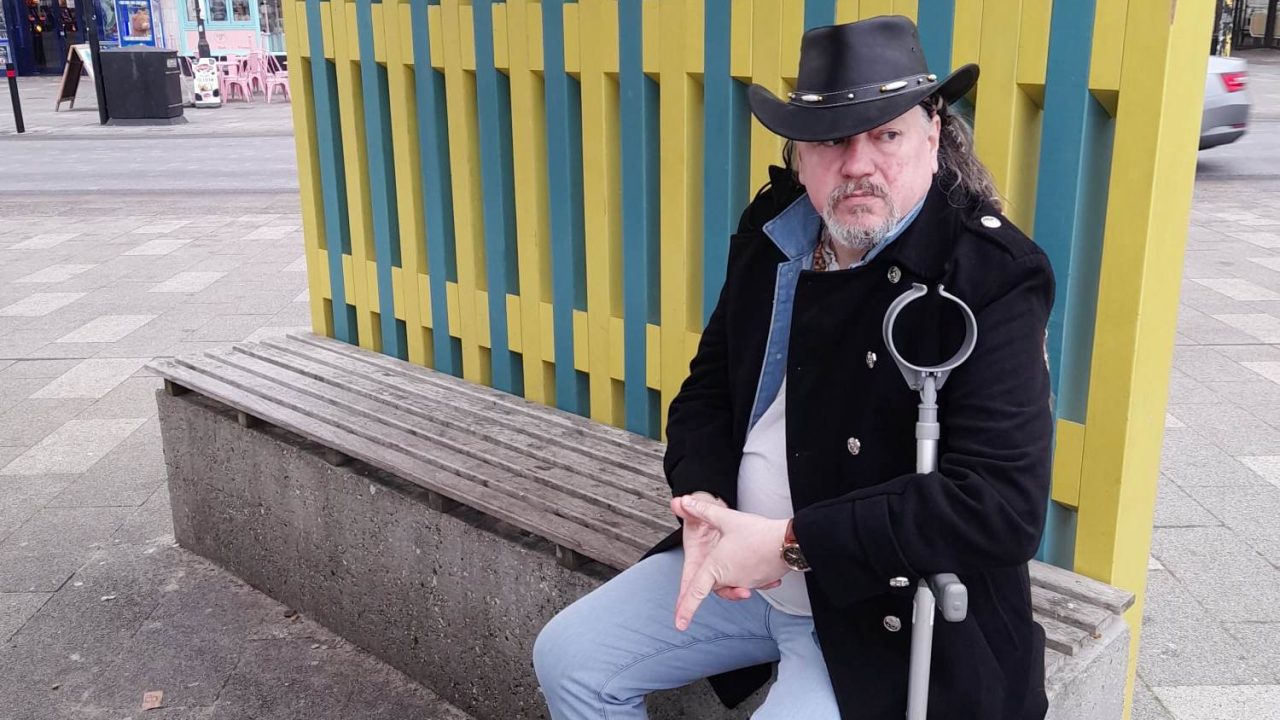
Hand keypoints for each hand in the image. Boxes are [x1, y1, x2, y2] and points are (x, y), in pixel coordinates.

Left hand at [671, 497, 790, 630]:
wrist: (789, 541)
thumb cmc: (757, 532)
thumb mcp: (726, 519)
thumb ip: (704, 511)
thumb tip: (684, 501)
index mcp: (717, 568)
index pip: (696, 592)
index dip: (685, 608)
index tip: (679, 625)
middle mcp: (731, 579)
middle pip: (716, 584)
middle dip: (714, 577)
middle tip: (718, 566)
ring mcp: (747, 582)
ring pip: (734, 580)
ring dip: (735, 572)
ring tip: (743, 551)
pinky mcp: (761, 580)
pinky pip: (750, 578)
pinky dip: (751, 571)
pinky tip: (757, 559)